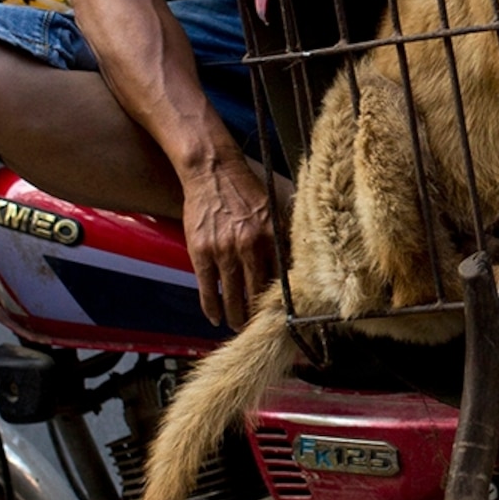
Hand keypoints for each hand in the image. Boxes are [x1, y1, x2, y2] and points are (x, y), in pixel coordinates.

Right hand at [179, 151, 279, 328]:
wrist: (213, 170)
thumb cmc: (245, 189)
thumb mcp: (272, 209)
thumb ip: (282, 236)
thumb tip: (297, 262)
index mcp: (272, 236)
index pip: (282, 278)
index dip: (283, 301)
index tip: (285, 316)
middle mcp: (250, 246)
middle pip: (257, 292)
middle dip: (259, 315)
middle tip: (260, 329)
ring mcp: (224, 250)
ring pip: (233, 295)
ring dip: (236, 316)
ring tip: (238, 328)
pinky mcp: (201, 251)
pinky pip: (208, 287)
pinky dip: (211, 306)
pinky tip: (215, 317)